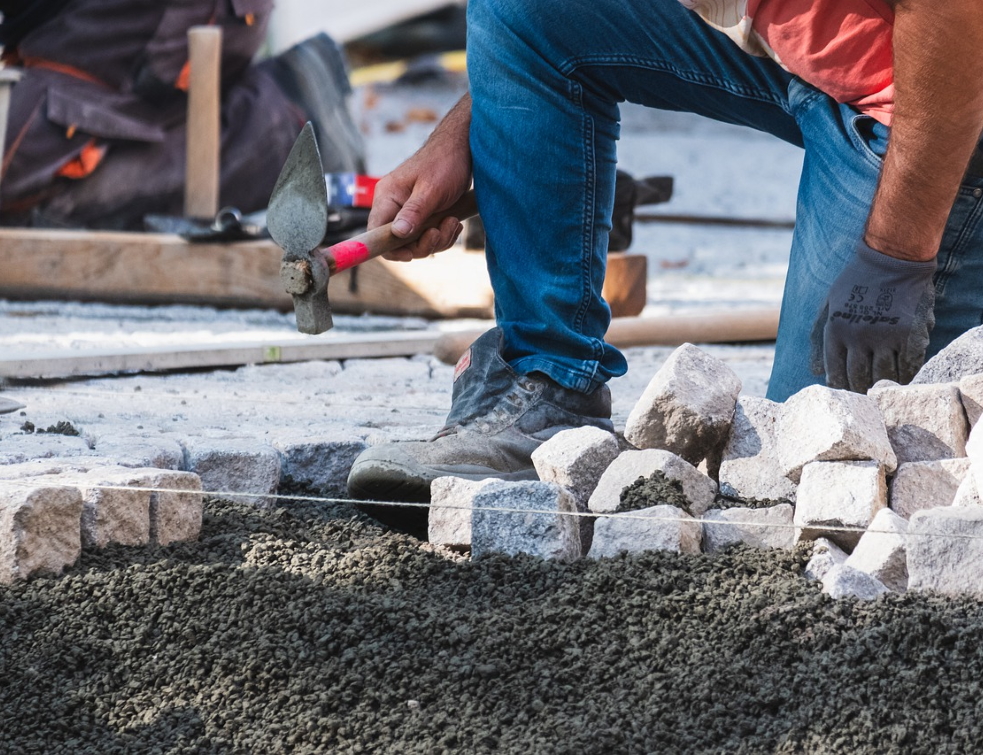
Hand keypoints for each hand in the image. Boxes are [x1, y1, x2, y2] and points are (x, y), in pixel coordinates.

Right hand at [370, 94, 472, 260]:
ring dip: (438, 239)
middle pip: (399, 242)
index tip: (411, 253)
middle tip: (441, 231)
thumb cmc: (445, 162)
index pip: (375, 231)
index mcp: (387, 197)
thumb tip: (397, 234)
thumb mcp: (431, 190)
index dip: (390, 248)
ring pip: (417, 242)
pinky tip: (454, 222)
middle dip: (424, 243)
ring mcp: (409, 211)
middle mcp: (394, 206)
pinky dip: (443, 234)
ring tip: (452, 222)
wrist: (464, 149)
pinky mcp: (424, 215)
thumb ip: (413, 212)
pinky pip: (429, 236)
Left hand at [817, 242, 936, 391]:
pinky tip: (903, 377)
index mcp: (836, 330)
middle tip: (864, 396)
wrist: (892, 258)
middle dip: (860, 389)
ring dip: (882, 385)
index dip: (840, 386)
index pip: (835, 371)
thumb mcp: (829, 304)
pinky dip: (906, 374)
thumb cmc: (856, 280)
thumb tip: (814, 371)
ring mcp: (886, 336)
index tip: (845, 393)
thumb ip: (818, 336)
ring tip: (882, 390)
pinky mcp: (911, 334)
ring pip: (884, 375)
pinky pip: (909, 365)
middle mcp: (859, 336)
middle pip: (858, 377)